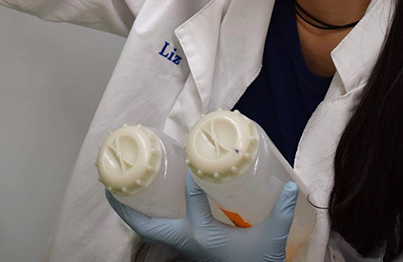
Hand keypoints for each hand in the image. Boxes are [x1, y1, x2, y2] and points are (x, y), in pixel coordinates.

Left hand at [106, 171, 298, 261]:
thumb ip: (281, 212)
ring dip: (133, 213)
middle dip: (126, 208)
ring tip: (119, 192)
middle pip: (148, 225)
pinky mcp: (188, 246)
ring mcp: (185, 246)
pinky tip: (148, 204)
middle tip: (111, 185)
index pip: (194, 201)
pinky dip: (147, 218)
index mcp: (206, 236)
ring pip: (150, 229)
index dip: (194, 177)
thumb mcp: (272, 240)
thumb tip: (292, 185)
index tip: (192, 155)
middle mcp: (188, 241)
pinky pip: (159, 231)